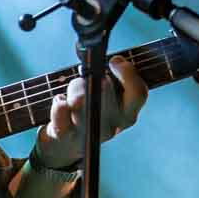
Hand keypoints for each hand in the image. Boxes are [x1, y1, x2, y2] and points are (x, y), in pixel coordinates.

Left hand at [32, 56, 146, 169]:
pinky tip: (60, 101)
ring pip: (82, 101)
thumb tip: (102, 52)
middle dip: (93, 77)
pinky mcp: (65, 137)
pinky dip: (59, 106)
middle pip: (107, 91)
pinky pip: (62, 120)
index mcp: (127, 114)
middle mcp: (112, 127)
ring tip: (70, 93)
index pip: (139, 93)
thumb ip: (112, 76)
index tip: (114, 61)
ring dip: (75, 89)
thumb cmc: (88, 110)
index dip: (128, 73)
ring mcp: (89, 133)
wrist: (64, 145)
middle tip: (85, 77)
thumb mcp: (107, 95)